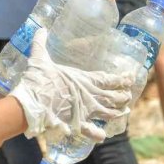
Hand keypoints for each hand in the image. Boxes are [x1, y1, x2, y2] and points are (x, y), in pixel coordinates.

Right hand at [8, 30, 131, 140]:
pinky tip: (102, 135)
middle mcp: (89, 96)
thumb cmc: (38, 80)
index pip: (108, 79)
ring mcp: (85, 111)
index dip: (121, 79)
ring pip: (108, 113)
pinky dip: (98, 134)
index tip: (131, 78)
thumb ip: (41, 43)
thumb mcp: (39, 58)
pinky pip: (91, 131)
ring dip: (117, 112)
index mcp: (83, 80)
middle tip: (128, 95)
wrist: (32, 103)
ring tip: (124, 112)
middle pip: (112, 97)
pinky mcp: (77, 124)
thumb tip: (40, 28)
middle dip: (122, 96)